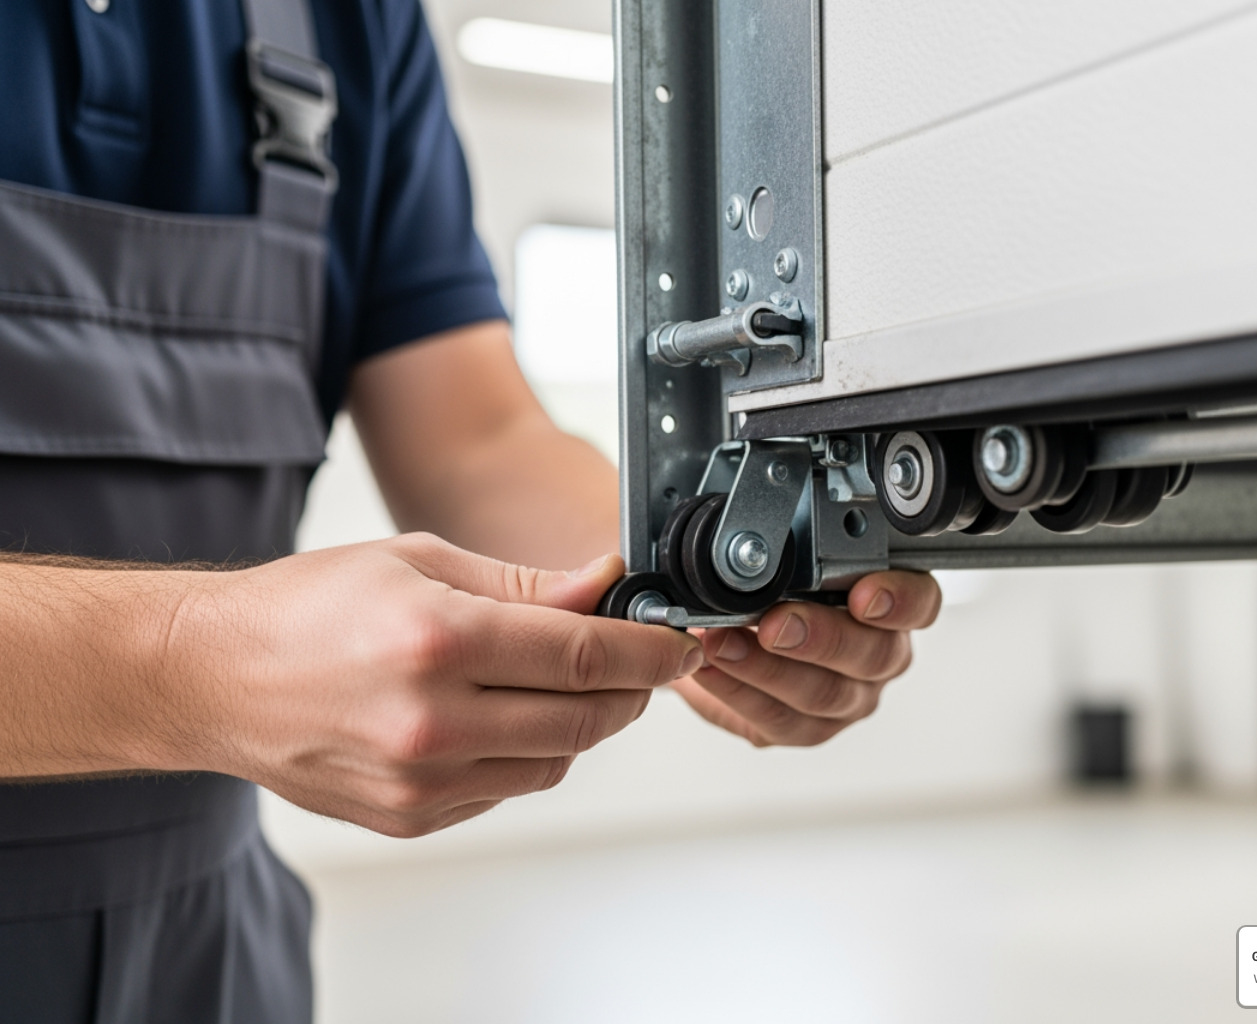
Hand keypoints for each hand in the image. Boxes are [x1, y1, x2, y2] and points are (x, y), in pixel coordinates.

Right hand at [167, 536, 699, 836]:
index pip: (583, 656)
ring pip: (554, 761)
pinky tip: (506, 714)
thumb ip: (525, 584)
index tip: (680, 642)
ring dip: (582, 721)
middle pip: (583, 718)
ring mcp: (420, 781)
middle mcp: (432, 722)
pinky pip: (507, 787)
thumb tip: (605, 586)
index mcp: (438, 641)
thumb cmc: (308, 607)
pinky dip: (528, 752)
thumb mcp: (420, 561)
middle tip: (640, 659)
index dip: (649, 651)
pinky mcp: (410, 816)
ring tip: (566, 681)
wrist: (213, 677)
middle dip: (631, 689)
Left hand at [672, 571, 941, 745]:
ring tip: (723, 643)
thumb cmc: (767, 595)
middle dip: (819, 637)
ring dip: (766, 667)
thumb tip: (758, 543)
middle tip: (774, 623)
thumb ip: (786, 555)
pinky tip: (712, 670)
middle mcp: (879, 654)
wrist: (724, 640)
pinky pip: (782, 720)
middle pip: (872, 655)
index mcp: (889, 604)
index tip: (865, 596)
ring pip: (824, 694)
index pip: (920, 602)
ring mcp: (849, 697)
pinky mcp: (809, 728)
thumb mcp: (782, 562)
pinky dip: (740, 693)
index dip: (899, 601)